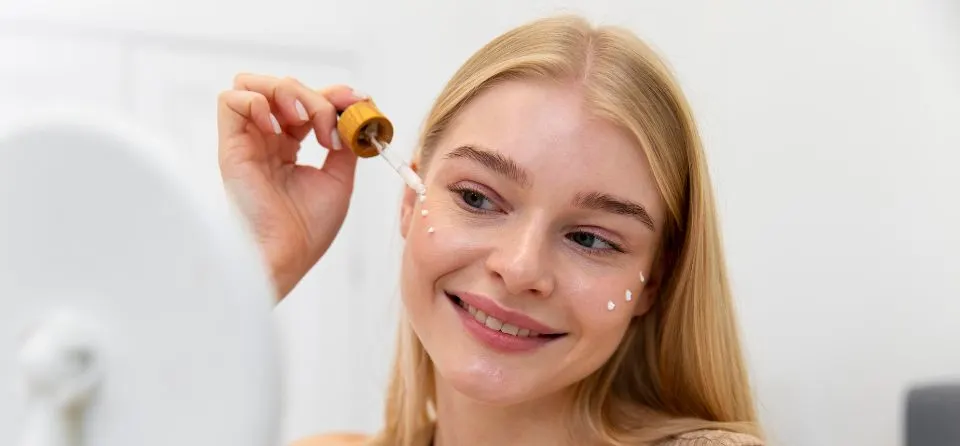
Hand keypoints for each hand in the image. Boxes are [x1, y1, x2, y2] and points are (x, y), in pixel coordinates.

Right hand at [217, 73, 364, 298]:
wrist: (287, 254)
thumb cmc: (307, 229)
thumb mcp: (339, 179)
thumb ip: (346, 143)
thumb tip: (358, 112)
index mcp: (289, 147)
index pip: (306, 101)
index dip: (333, 95)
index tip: (359, 103)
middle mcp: (265, 140)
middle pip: (284, 87)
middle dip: (315, 96)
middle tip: (331, 126)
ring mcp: (247, 141)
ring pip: (253, 84)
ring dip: (286, 92)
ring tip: (304, 122)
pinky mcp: (230, 146)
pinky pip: (230, 100)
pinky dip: (258, 102)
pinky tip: (279, 130)